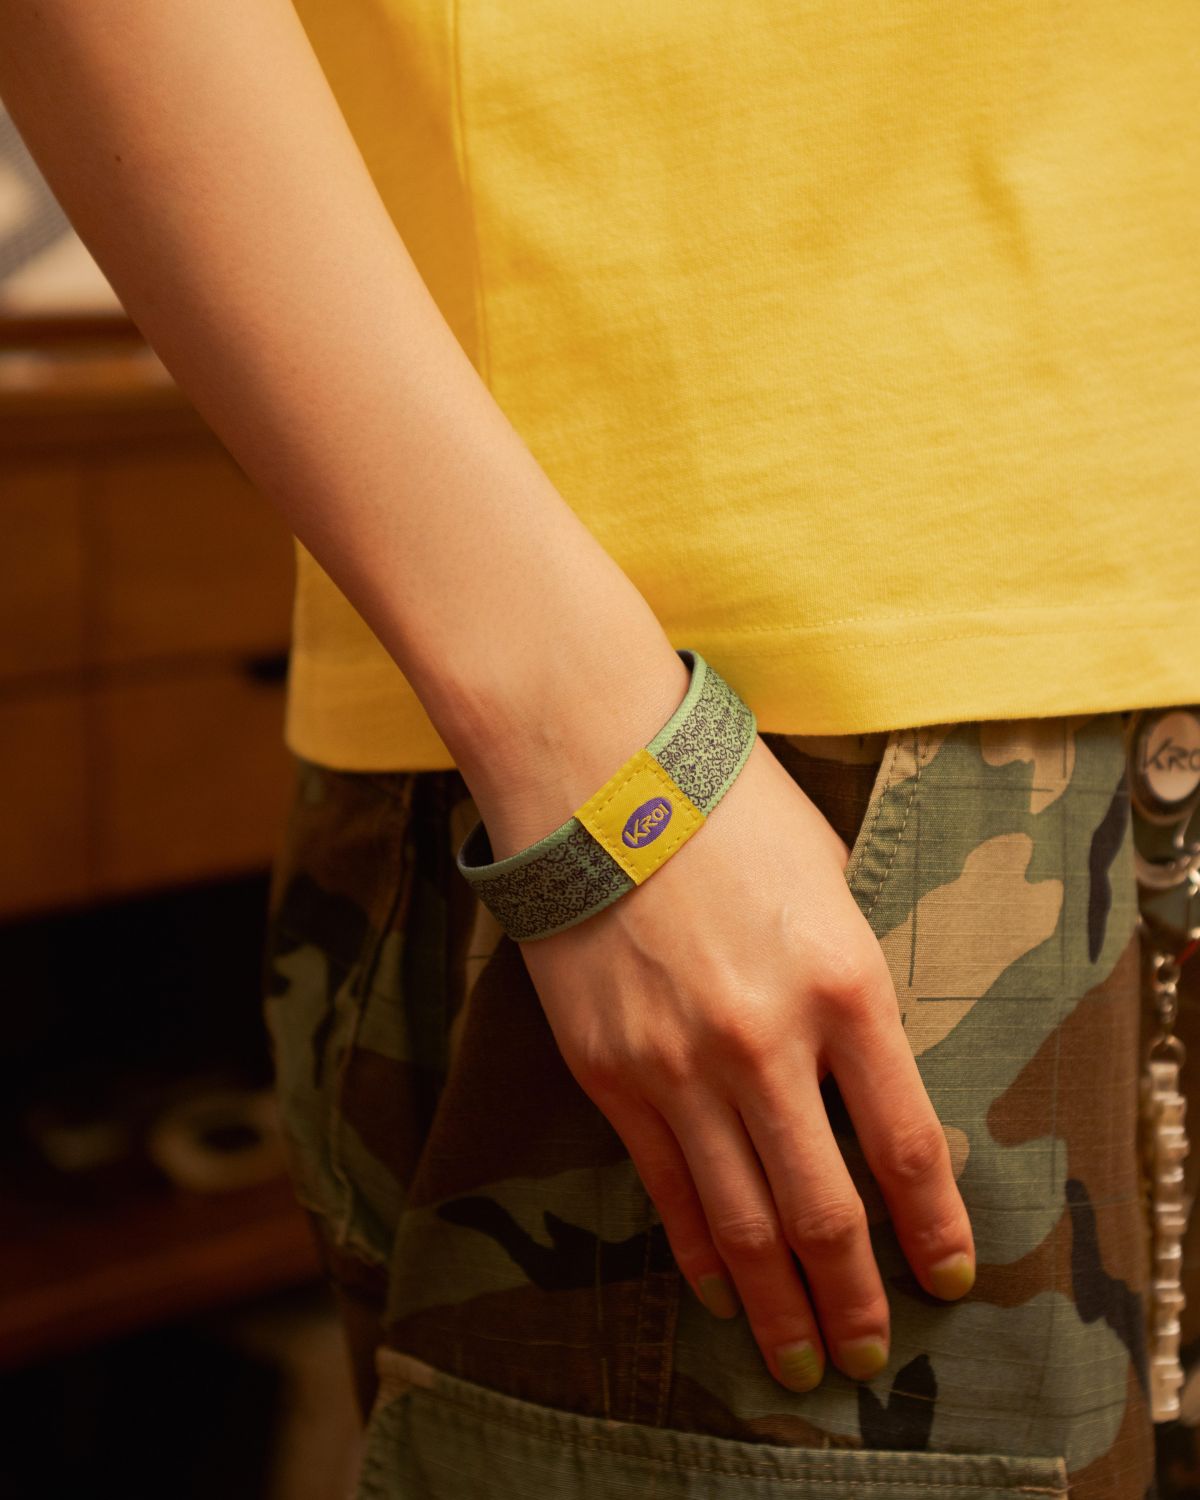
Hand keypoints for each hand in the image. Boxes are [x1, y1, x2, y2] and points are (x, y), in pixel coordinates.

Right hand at [518, 733, 974, 1391]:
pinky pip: (665, 1184)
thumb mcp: (829, 883)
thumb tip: (864, 1071)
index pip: (906, 1144)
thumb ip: (851, 985)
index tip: (947, 1277)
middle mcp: (766, 1040)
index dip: (933, 1227)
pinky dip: (696, 1249)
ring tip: (797, 1355)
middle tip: (867, 1351)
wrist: (595, 773)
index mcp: (844, 983)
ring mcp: (680, 1063)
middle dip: (854, 1295)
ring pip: (739, 1218)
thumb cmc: (727, 811)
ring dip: (775, 1301)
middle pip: (823, 1208)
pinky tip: (720, 1288)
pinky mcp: (610, 1071)